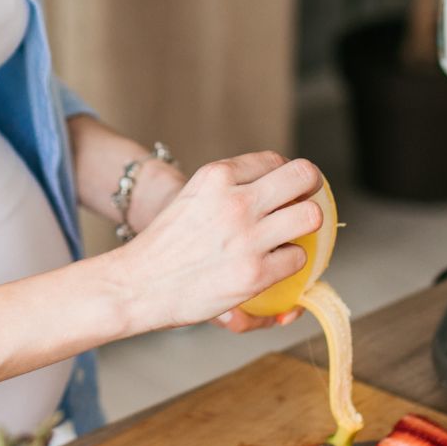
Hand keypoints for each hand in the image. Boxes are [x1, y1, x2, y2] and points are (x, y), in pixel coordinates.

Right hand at [101, 151, 324, 337]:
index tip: (283, 190)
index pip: (273, 160)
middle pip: (303, 176)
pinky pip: (298, 259)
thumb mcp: (192, 196)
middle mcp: (236, 201)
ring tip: (290, 237)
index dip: (284, 176)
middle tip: (303, 202)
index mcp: (217, 176)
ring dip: (305, 226)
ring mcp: (248, 237)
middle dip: (310, 187)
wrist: (136, 284)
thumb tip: (270, 187)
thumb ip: (227, 188)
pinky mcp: (255, 273)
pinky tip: (272, 266)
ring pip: (310, 216)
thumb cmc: (163, 245)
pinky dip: (290, 263)